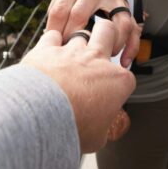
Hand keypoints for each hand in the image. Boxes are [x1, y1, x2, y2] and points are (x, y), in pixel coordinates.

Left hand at [21, 19, 134, 152]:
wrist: (41, 115)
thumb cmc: (72, 127)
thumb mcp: (97, 138)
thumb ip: (102, 128)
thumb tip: (97, 132)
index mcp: (117, 81)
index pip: (126, 76)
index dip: (117, 85)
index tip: (107, 97)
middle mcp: (97, 60)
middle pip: (107, 31)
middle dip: (104, 35)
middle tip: (96, 51)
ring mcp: (72, 51)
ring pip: (80, 30)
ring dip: (76, 41)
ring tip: (69, 58)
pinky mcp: (47, 48)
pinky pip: (52, 35)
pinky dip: (50, 42)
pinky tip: (48, 53)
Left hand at [46, 0, 141, 66]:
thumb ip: (58, 11)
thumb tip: (50, 39)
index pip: (61, 10)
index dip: (54, 31)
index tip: (53, 45)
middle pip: (81, 16)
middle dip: (72, 39)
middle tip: (68, 54)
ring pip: (112, 24)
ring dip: (105, 45)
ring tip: (97, 57)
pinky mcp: (128, 9)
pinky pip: (133, 30)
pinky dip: (130, 48)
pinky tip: (123, 61)